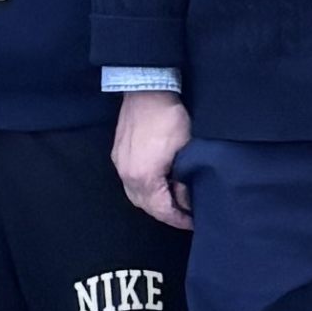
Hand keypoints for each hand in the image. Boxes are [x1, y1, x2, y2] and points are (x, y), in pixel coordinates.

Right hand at [113, 89, 194, 231]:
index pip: (161, 210)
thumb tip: (187, 195)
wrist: (147, 89)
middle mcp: (127, 174)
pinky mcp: (118, 154)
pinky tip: (159, 184)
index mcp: (144, 176)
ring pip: (136, 195)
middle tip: (185, 214)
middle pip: (146, 206)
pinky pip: (130, 181)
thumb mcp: (187, 149)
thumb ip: (186, 177)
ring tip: (174, 201)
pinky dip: (145, 188)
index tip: (192, 222)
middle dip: (166, 213)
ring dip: (154, 201)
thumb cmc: (169, 116)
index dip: (178, 219)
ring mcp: (120, 164)